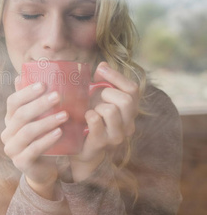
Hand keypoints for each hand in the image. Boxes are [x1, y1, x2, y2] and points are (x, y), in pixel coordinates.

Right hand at [1, 77, 67, 198]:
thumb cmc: (41, 138)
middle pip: (20, 115)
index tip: (43, 84)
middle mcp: (7, 133)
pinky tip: (59, 132)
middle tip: (58, 96)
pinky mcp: (21, 162)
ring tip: (64, 115)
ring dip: (46, 121)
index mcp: (10, 119)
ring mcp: (12, 148)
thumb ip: (30, 100)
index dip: (26, 92)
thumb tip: (21, 75)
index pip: (13, 102)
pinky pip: (33, 149)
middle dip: (39, 104)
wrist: (44, 168)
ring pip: (27, 131)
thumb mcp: (37, 119)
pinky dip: (47, 139)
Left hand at [69, 62, 139, 180]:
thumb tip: (103, 65)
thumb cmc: (89, 120)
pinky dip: (88, 115)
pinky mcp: (102, 142)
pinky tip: (85, 118)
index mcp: (129, 111)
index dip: (117, 76)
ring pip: (111, 110)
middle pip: (126, 100)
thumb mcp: (97, 98)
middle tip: (96, 98)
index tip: (100, 69)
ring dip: (97, 106)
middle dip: (106, 93)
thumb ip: (102, 82)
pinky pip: (96, 120)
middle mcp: (128, 124)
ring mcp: (117, 135)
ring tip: (91, 111)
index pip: (133, 89)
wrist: (81, 149)